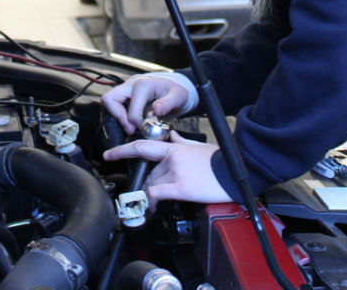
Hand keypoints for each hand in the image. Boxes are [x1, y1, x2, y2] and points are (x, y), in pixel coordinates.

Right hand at [102, 74, 189, 134]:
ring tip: (130, 127)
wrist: (175, 90)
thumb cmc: (176, 93)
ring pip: (109, 102)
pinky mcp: (125, 95)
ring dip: (117, 116)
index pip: (131, 111)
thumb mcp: (178, 97)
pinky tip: (131, 123)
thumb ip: (167, 104)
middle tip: (130, 130)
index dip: (136, 125)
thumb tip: (156, 111)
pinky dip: (119, 115)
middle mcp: (131, 84)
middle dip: (118, 118)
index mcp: (143, 85)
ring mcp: (126, 89)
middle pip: (109, 100)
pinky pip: (114, 105)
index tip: (145, 131)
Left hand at [103, 130, 232, 205]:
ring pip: (150, 184)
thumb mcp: (199, 146)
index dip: (123, 150)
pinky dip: (151, 202)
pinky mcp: (181, 187)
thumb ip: (182, 143)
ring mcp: (175, 171)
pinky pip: (157, 193)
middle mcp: (172, 158)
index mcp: (175, 148)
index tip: (110, 154)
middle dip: (143, 185)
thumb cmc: (220, 161)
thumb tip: (174, 138)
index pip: (142, 146)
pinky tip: (153, 208)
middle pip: (147, 172)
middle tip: (139, 195)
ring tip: (152, 207)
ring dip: (148, 197)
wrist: (236, 170)